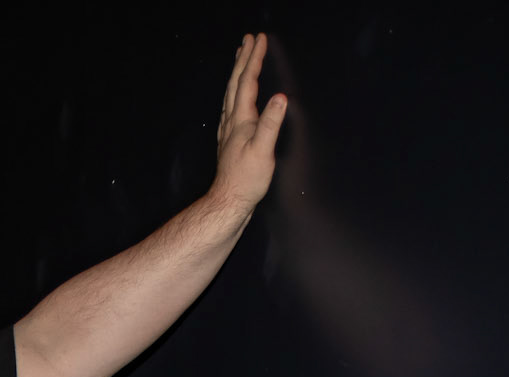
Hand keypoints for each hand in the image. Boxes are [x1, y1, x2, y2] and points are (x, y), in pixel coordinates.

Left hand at [209, 32, 286, 222]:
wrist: (228, 204)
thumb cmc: (246, 181)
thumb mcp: (263, 152)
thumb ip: (271, 124)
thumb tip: (280, 98)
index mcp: (240, 120)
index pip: (247, 82)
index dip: (254, 59)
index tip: (259, 39)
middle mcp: (231, 123)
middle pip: (235, 84)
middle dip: (243, 60)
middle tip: (248, 40)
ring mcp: (228, 132)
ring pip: (230, 95)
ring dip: (236, 75)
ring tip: (240, 60)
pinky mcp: (229, 143)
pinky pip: (230, 109)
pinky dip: (234, 95)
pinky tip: (234, 100)